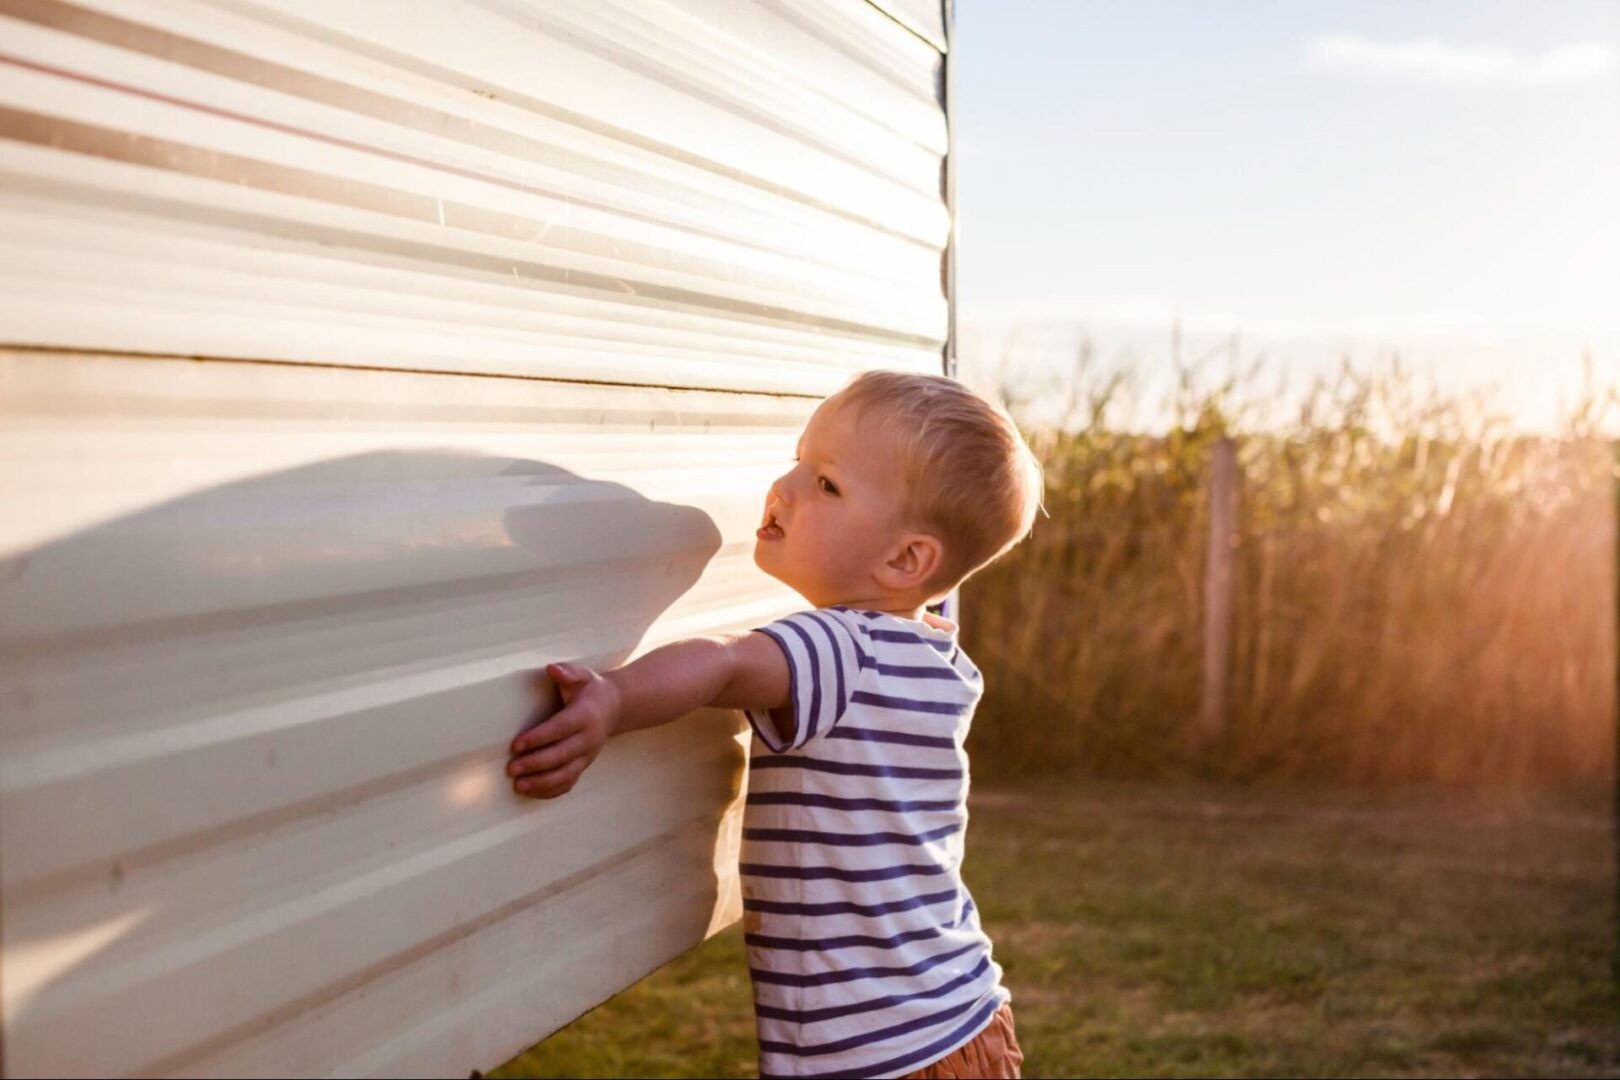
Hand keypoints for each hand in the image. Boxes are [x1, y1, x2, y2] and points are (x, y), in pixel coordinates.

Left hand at [507, 662, 620, 798]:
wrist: (615, 708)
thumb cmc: (591, 690)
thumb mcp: (582, 676)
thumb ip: (567, 672)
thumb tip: (551, 669)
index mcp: (585, 716)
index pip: (560, 729)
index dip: (538, 738)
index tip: (516, 745)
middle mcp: (588, 739)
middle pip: (561, 756)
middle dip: (535, 764)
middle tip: (511, 768)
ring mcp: (587, 756)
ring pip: (565, 774)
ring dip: (541, 782)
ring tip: (518, 785)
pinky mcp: (583, 766)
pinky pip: (568, 783)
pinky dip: (550, 791)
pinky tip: (531, 791)